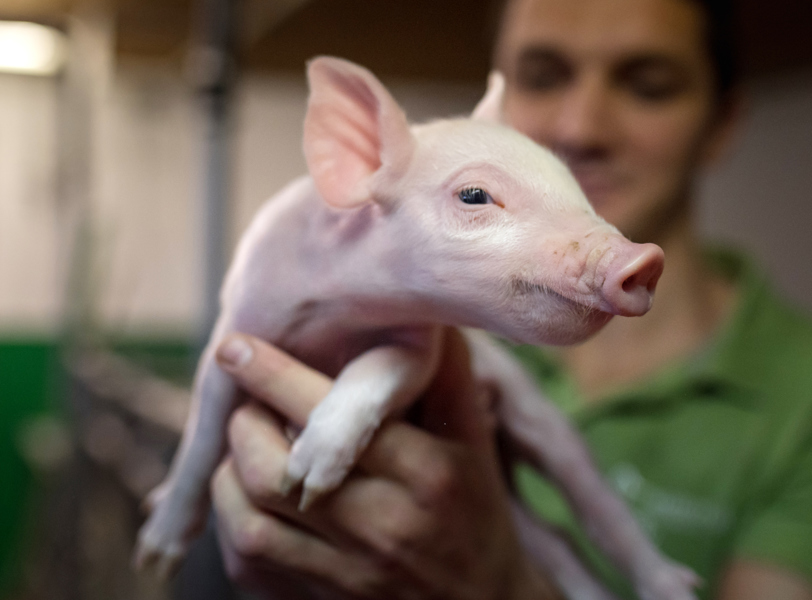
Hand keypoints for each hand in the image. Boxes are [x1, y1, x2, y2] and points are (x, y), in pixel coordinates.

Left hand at [209, 329, 563, 599]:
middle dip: (244, 422)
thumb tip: (422, 309)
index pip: (335, 417)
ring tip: (247, 443)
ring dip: (230, 470)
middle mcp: (382, 526)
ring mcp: (346, 575)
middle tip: (249, 400)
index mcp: (425, 474)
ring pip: (247, 518)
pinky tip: (248, 493)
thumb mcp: (474, 441)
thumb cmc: (474, 509)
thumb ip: (446, 375)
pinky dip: (232, 518)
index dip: (274, 376)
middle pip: (272, 470)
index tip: (236, 346)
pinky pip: (246, 561)